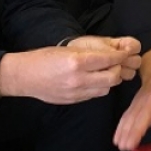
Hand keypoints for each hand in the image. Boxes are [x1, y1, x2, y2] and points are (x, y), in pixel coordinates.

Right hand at [0, 39, 137, 103]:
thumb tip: (108, 55)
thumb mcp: (66, 50)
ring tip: (104, 72)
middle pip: (112, 78)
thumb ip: (87, 54)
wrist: (25, 77)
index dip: (119, 56)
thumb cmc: (44, 58)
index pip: (108, 60)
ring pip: (106, 89)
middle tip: (116, 64)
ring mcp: (76, 92)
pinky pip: (94, 95)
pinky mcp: (74, 100)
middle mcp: (78, 79)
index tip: (124, 53)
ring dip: (109, 80)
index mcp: (76, 62)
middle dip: (118, 70)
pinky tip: (94, 81)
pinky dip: (99, 88)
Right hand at [114, 46, 150, 150]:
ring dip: (124, 133)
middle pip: (142, 118)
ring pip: (130, 118)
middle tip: (130, 147)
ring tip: (122, 147)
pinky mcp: (132, 105)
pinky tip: (117, 139)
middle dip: (135, 133)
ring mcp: (139, 103)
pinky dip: (119, 128)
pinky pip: (125, 117)